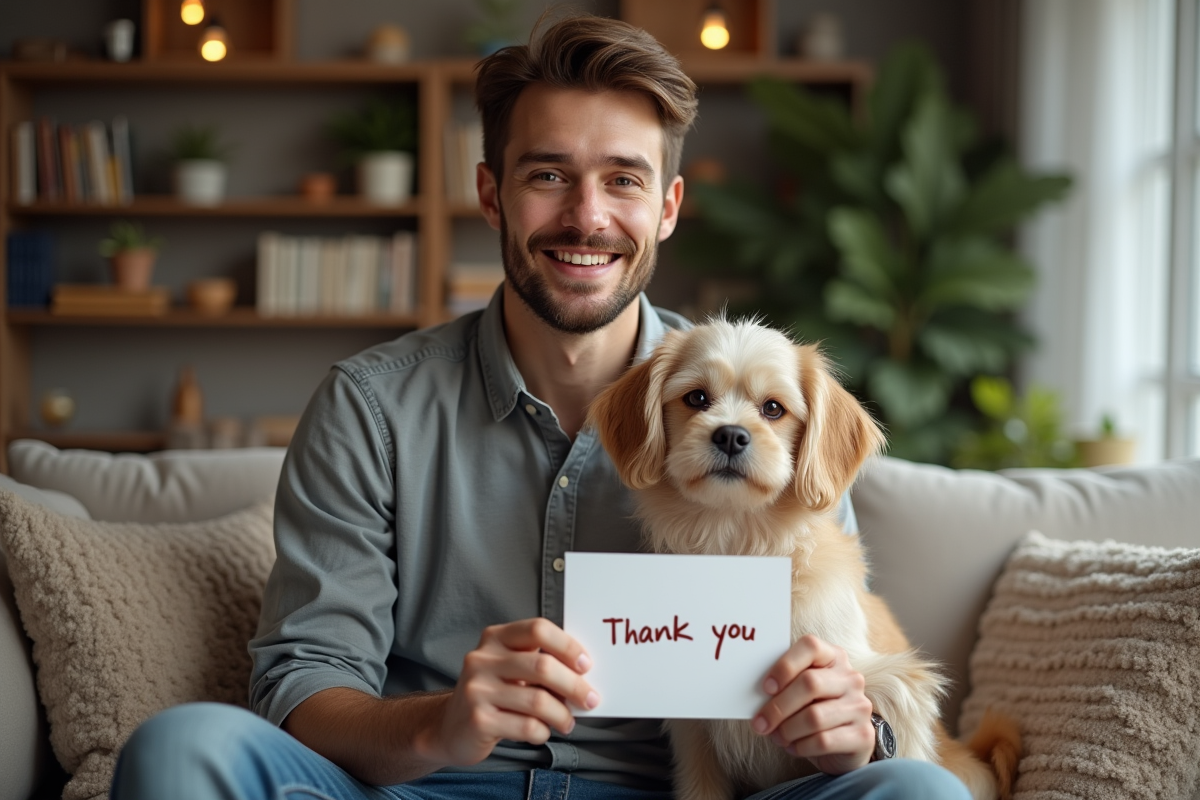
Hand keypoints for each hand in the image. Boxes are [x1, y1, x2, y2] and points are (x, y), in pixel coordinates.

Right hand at [425, 618, 599, 766]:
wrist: (450, 728)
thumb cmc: (493, 694)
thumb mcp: (509, 668)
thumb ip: (538, 662)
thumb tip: (584, 672)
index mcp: (495, 638)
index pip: (538, 629)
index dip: (568, 646)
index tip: (586, 665)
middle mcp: (482, 659)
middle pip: (542, 666)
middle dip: (575, 686)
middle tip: (591, 700)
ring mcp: (477, 690)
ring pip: (538, 700)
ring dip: (562, 715)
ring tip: (568, 723)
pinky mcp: (478, 720)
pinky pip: (527, 727)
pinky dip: (543, 732)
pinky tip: (542, 732)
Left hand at [751, 634, 874, 774]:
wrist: (843, 745)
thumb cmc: (813, 710)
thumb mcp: (799, 691)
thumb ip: (783, 684)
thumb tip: (751, 692)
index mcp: (833, 657)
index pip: (810, 646)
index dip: (785, 665)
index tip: (766, 687)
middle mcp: (851, 678)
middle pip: (810, 683)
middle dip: (778, 706)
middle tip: (760, 723)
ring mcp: (860, 706)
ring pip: (814, 716)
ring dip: (787, 730)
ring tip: (777, 736)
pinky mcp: (862, 736)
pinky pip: (823, 740)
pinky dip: (801, 746)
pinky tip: (794, 747)